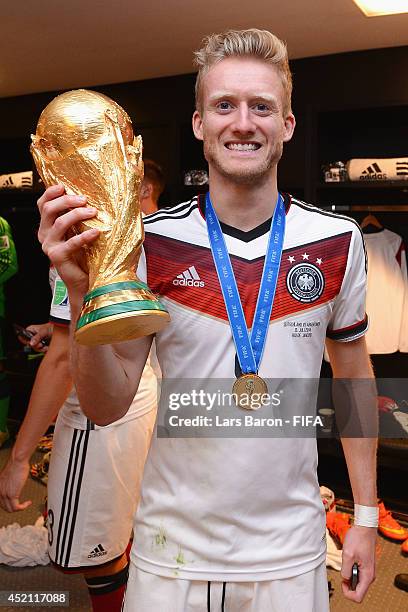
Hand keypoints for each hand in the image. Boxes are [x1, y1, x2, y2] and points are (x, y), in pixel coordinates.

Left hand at [0, 453, 30, 511]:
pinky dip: (23, 507)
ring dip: (20, 508)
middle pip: (5, 507)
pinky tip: (28, 503)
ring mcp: (4, 493)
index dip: (10, 504)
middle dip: (15, 507)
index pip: (2, 502)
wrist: (17, 461)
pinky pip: (16, 507)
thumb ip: (10, 484)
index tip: (18, 502)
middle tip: (22, 504)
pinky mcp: (11, 494)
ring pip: (10, 509)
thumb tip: (15, 487)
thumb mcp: (10, 477)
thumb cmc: (16, 465)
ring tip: (26, 504)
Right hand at [17, 323, 52, 352]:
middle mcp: (32, 336)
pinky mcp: (42, 345)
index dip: (26, 341)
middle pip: (29, 344)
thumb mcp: (43, 331)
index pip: (23, 337)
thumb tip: (31, 343)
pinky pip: (40, 350)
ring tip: (46, 347)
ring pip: (35, 348)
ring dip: (41, 349)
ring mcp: (37, 341)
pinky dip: (44, 350)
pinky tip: (47, 348)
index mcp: (30, 330)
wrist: (61, 330)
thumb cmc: (51, 327)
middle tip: (41, 345)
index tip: (31, 343)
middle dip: (35, 346)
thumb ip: (37, 337)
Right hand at [37, 184, 98, 301]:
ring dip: (77, 214)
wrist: (86, 282)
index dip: (51, 193)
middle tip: (85, 199)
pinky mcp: (57, 257)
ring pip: (59, 222)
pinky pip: (71, 242)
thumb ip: (81, 218)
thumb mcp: (81, 232)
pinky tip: (96, 232)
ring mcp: (49, 246)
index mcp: (48, 226)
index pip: (43, 204)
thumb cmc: (86, 255)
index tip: (64, 186)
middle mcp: (45, 234)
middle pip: (49, 209)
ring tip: (93, 212)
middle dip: (67, 201)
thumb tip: (97, 198)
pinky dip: (85, 235)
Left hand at [341, 525, 375, 602]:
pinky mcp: (365, 566)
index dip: (348, 593)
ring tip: (346, 564)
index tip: (342, 583)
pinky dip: (351, 571)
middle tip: (343, 572)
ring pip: (357, 583)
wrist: (365, 528)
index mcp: (367, 575)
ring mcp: (368, 571)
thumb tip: (345, 579)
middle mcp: (369, 575)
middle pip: (358, 591)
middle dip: (348, 584)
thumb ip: (345, 570)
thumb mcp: (348, 554)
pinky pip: (357, 575)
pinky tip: (348, 561)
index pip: (358, 597)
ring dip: (349, 576)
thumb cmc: (358, 538)